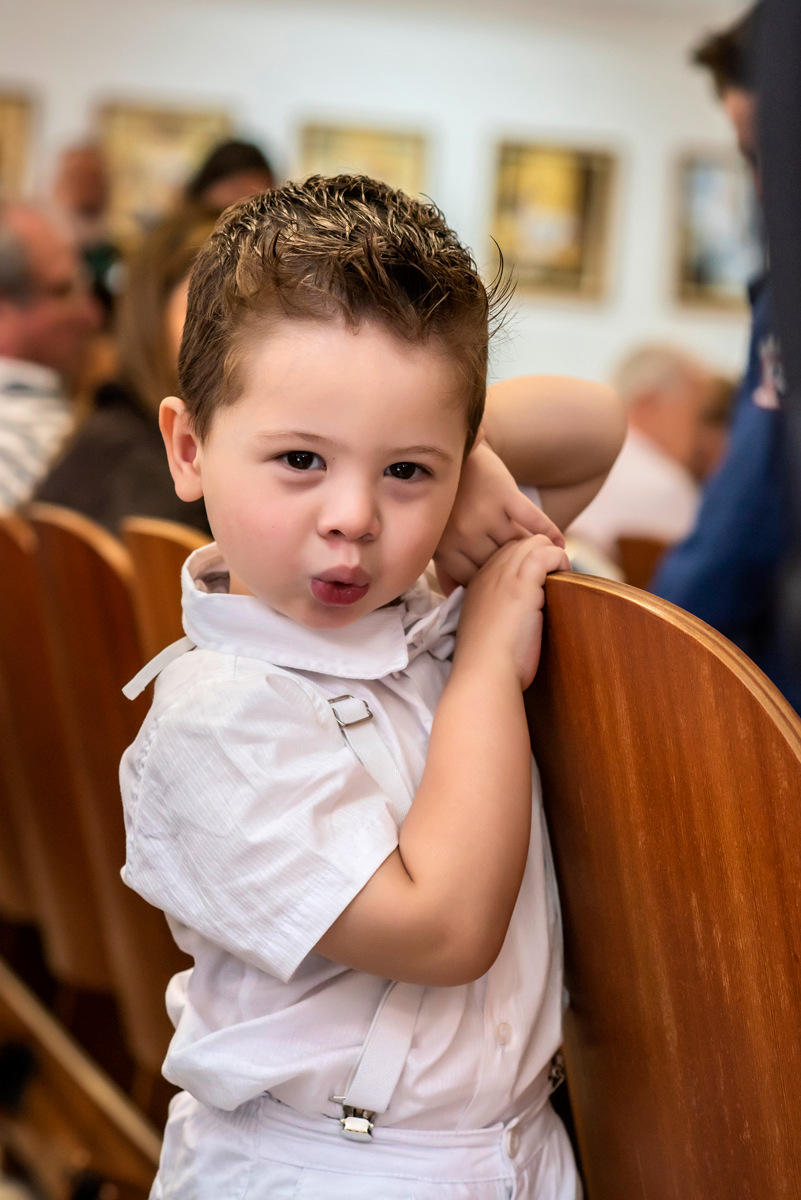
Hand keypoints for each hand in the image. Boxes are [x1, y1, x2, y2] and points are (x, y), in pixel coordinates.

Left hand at [434, 440, 564, 593]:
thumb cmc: (449, 504)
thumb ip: (446, 570)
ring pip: (519, 546)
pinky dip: (550, 532)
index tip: (507, 590)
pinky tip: (560, 544)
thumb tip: (455, 599)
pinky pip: (534, 520)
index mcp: (445, 548)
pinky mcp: (505, 495)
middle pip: (499, 565)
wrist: (459, 455)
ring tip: (548, 563)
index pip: (475, 581)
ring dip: (535, 554)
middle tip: (533, 579)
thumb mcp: (440, 537)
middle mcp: (464, 533)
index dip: (493, 587)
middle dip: (516, 572)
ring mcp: (485, 513)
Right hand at [454, 535, 569, 688]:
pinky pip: (547, 552)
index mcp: (477, 584)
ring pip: (533, 541)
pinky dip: (560, 560)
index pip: (504, 553)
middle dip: (541, 554)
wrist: (485, 672)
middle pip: (518, 542)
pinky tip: (565, 578)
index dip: (525, 560)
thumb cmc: (490, 664)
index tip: (541, 579)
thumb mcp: (488, 631)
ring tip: (562, 578)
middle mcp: (487, 573)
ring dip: (553, 555)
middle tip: (555, 577)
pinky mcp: (522, 582)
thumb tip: (524, 615)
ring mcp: (503, 575)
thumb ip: (499, 614)